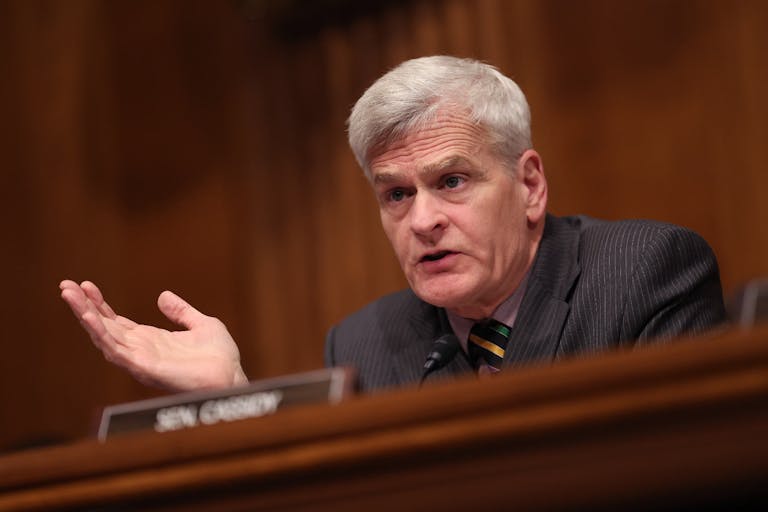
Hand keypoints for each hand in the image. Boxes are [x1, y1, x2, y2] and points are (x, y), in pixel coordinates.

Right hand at [59, 280, 247, 391]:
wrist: (231, 375)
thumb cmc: (220, 357)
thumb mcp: (201, 324)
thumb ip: (180, 312)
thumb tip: (162, 296)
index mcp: (151, 340)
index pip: (116, 322)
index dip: (100, 304)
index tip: (86, 285)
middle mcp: (140, 350)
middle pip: (104, 327)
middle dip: (83, 307)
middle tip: (65, 286)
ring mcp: (140, 360)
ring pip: (104, 337)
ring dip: (86, 317)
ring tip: (69, 295)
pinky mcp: (144, 367)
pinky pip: (117, 350)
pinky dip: (101, 333)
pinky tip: (89, 317)